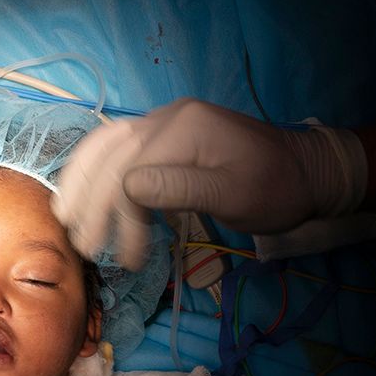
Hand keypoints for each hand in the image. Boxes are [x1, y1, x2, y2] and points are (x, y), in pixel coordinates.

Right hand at [52, 98, 367, 270]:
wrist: (306, 170)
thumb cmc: (276, 189)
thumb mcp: (235, 195)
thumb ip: (182, 189)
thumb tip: (129, 186)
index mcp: (185, 127)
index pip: (132, 169)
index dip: (120, 215)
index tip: (126, 259)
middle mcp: (168, 117)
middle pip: (110, 154)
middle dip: (91, 201)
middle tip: (83, 246)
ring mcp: (165, 122)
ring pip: (107, 146)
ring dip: (84, 182)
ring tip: (69, 219)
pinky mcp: (167, 135)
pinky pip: (120, 148)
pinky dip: (100, 172)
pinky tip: (90, 197)